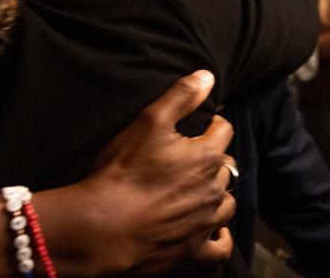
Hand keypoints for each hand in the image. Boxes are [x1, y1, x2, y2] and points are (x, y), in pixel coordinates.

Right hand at [0, 71, 236, 276]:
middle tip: (194, 157)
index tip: (202, 124)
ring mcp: (205, 224)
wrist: (102, 227)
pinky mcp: (193, 252)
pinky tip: (215, 232)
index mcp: (206, 156)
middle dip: (214, 160)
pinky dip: (220, 238)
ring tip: (201, 190)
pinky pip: (220, 248)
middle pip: (226, 167)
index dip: (212, 124)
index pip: (223, 130)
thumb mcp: (149, 121)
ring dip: (218, 195)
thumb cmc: (122, 173)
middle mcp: (213, 190)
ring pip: (227, 204)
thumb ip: (181, 96)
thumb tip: (207, 76)